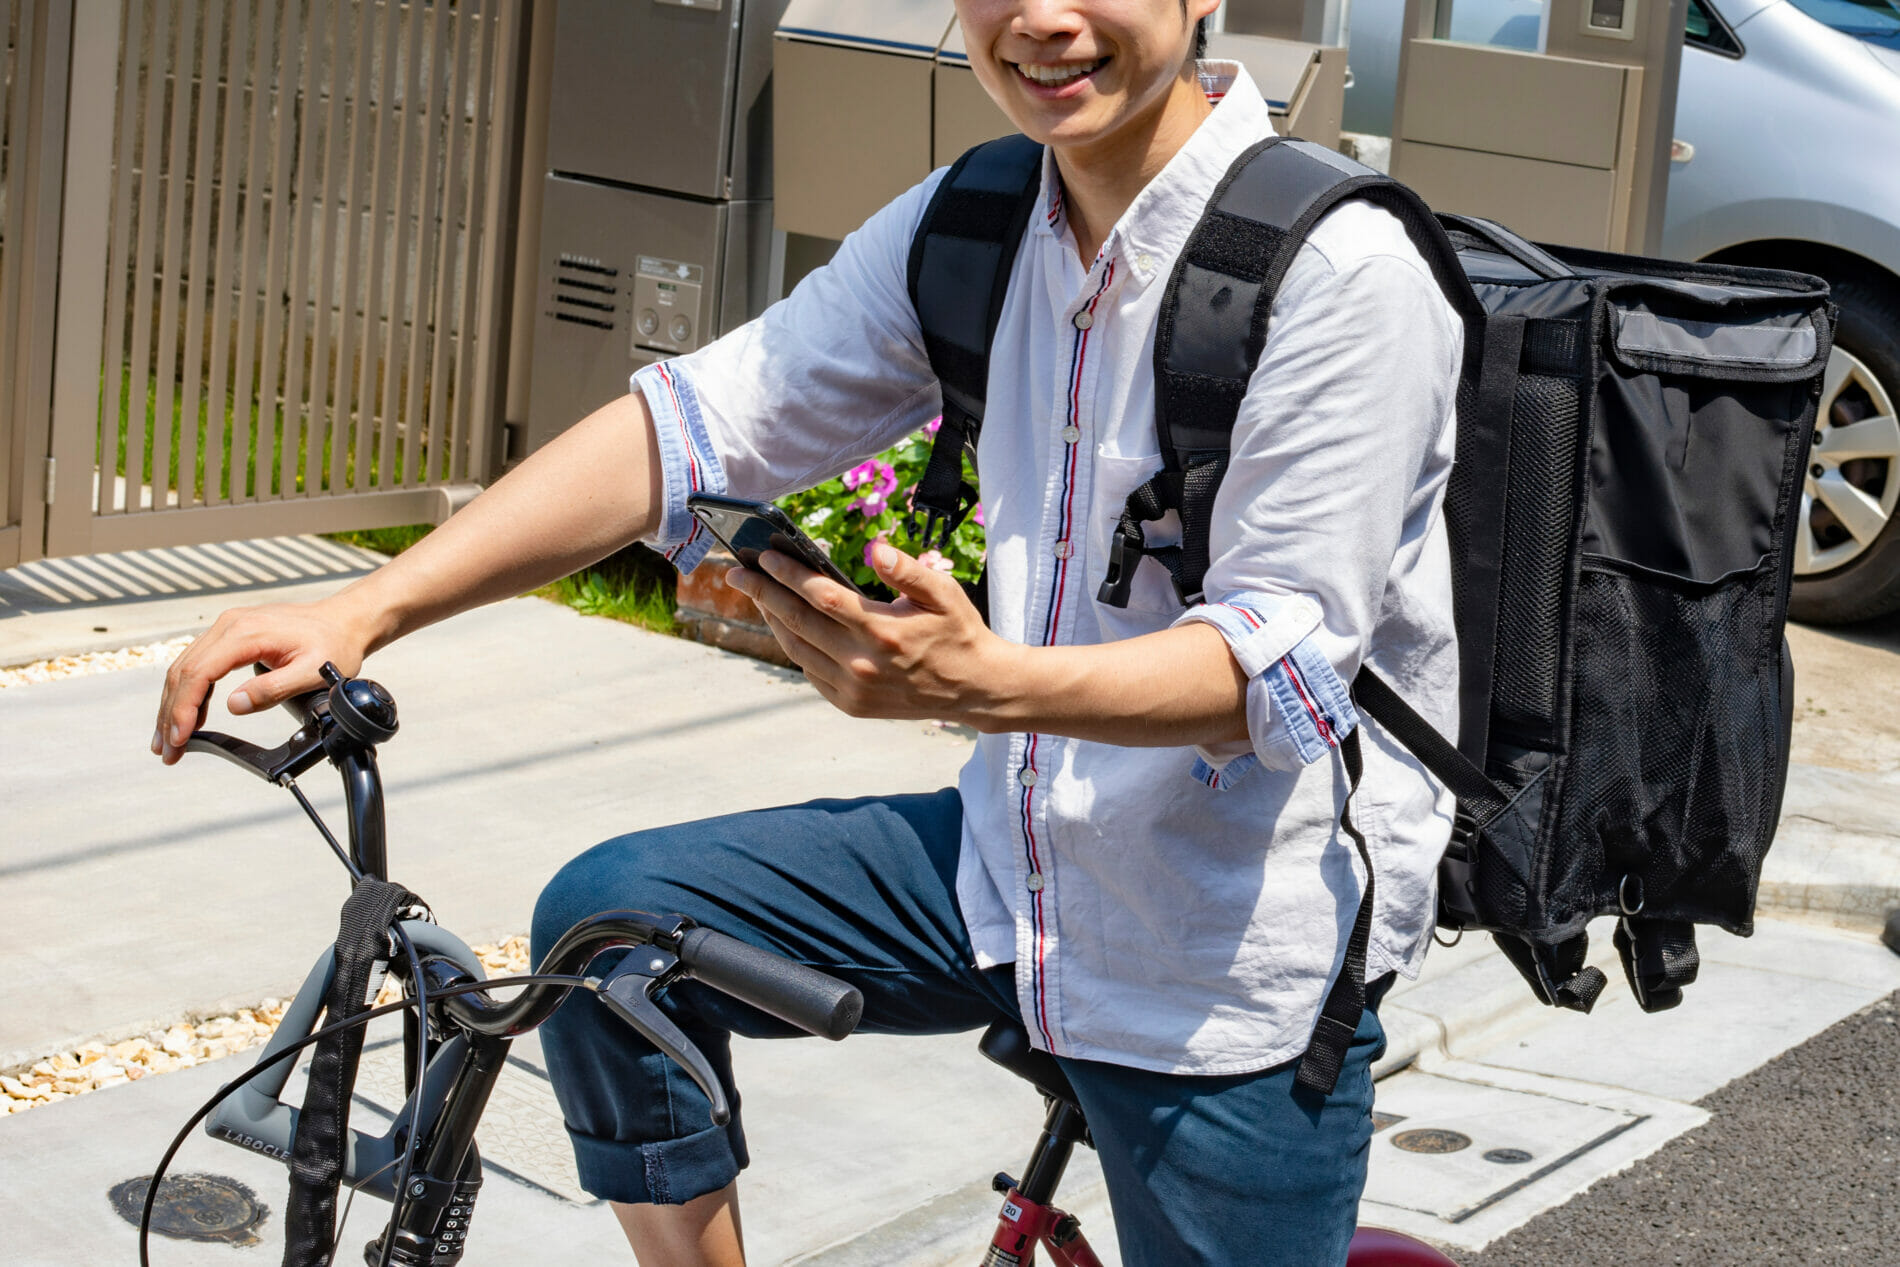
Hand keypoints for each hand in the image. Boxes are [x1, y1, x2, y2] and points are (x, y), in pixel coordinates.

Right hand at [153, 597, 374, 764]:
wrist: (344, 621)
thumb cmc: (334, 644)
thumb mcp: (312, 672)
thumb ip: (273, 689)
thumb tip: (235, 705)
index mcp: (245, 632)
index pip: (199, 673)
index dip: (184, 708)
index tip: (180, 738)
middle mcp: (229, 625)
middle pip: (184, 672)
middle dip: (171, 714)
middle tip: (167, 750)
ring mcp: (228, 628)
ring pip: (186, 668)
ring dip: (174, 705)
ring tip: (170, 741)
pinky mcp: (231, 635)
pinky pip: (200, 664)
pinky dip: (190, 692)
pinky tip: (190, 718)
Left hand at [726, 541, 1017, 727]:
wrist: (975, 690)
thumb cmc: (958, 633)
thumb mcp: (944, 594)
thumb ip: (907, 571)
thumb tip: (875, 549)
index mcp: (883, 631)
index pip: (821, 596)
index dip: (788, 573)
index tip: (763, 555)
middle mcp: (862, 663)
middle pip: (797, 621)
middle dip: (762, 592)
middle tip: (736, 571)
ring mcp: (854, 689)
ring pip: (797, 648)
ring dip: (771, 619)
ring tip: (756, 594)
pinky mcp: (852, 705)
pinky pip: (810, 672)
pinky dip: (794, 646)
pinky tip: (785, 625)